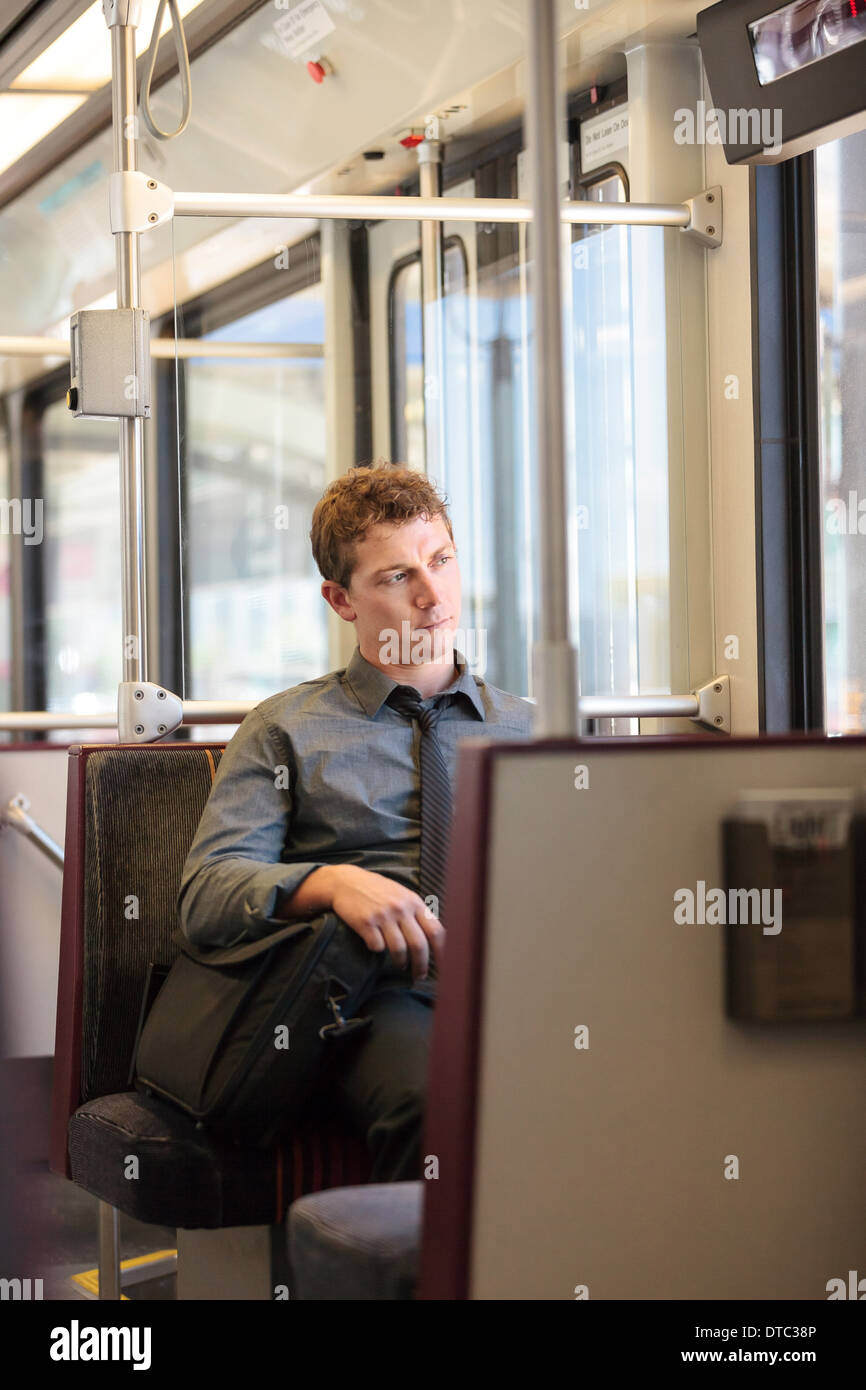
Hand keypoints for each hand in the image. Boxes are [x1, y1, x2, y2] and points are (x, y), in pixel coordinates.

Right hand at [308, 865, 443, 980]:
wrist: (346, 881)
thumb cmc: (377, 890)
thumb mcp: (402, 895)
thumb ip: (417, 912)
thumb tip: (434, 938)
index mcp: (414, 902)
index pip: (436, 931)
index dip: (442, 951)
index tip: (443, 966)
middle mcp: (401, 908)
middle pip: (419, 945)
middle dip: (421, 965)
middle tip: (420, 976)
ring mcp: (383, 915)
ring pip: (399, 949)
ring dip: (401, 963)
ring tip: (401, 966)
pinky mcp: (365, 922)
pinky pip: (377, 946)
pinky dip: (378, 950)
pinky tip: (377, 946)